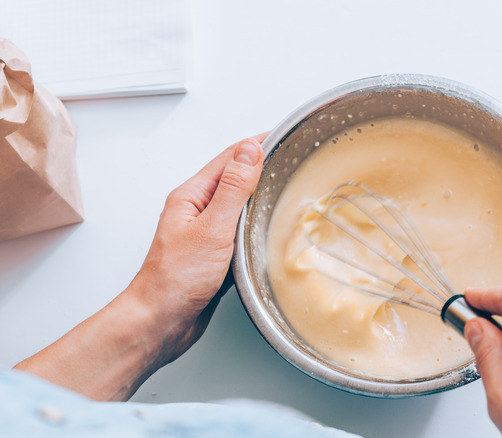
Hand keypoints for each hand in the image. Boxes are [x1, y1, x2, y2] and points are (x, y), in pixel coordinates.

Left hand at [127, 133, 265, 364]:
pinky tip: (269, 227)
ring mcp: (205, 232)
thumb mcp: (212, 227)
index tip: (284, 135)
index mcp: (191, 196)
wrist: (160, 322)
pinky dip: (256, 223)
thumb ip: (233, 188)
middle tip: (291, 156)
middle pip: (234, 178)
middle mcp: (196, 210)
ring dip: (260, 194)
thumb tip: (250, 150)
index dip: (257, 145)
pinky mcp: (214, 254)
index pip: (229, 158)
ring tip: (286, 185)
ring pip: (238, 205)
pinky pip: (239, 229)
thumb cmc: (176, 280)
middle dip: (261, 164)